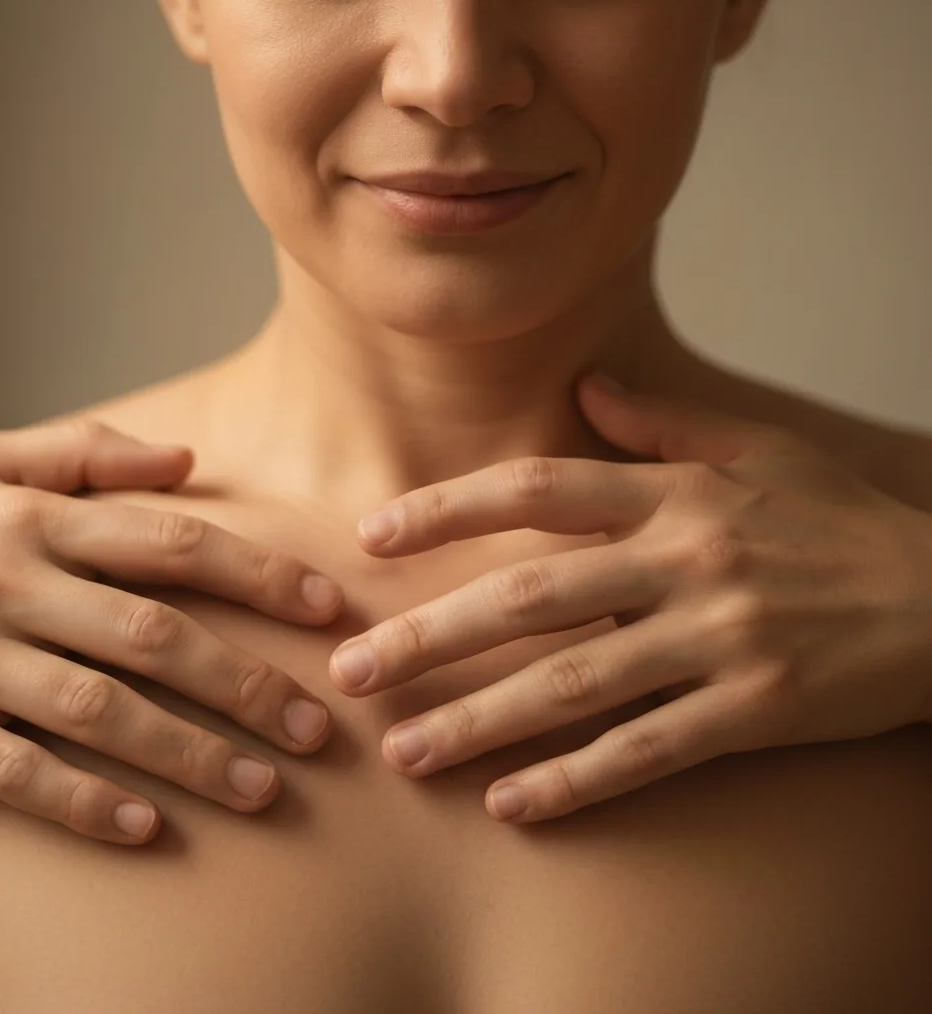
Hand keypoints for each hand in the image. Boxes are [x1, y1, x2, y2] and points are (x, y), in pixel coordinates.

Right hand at [0, 419, 341, 843]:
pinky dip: (80, 802)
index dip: (260, 575)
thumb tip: (186, 456)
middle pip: (153, 635)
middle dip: (245, 683)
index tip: (329, 608)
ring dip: (188, 754)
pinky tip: (146, 828)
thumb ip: (81, 453)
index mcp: (32, 518)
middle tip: (316, 727)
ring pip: (97, 712)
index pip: (173, 543)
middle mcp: (2, 581)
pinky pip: (11, 772)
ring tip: (263, 789)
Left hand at [329, 375, 931, 822]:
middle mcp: (686, 561)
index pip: (539, 488)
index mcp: (678, 494)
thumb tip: (590, 389)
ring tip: (404, 751)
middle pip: (531, 595)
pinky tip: (509, 804)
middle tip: (352, 669)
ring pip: (574, 684)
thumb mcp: (760, 452)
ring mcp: (719, 640)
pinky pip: (647, 751)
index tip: (372, 537)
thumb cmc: (841, 523)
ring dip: (479, 720)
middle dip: (432, 635)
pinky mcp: (754, 712)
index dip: (449, 510)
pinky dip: (575, 780)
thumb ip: (664, 424)